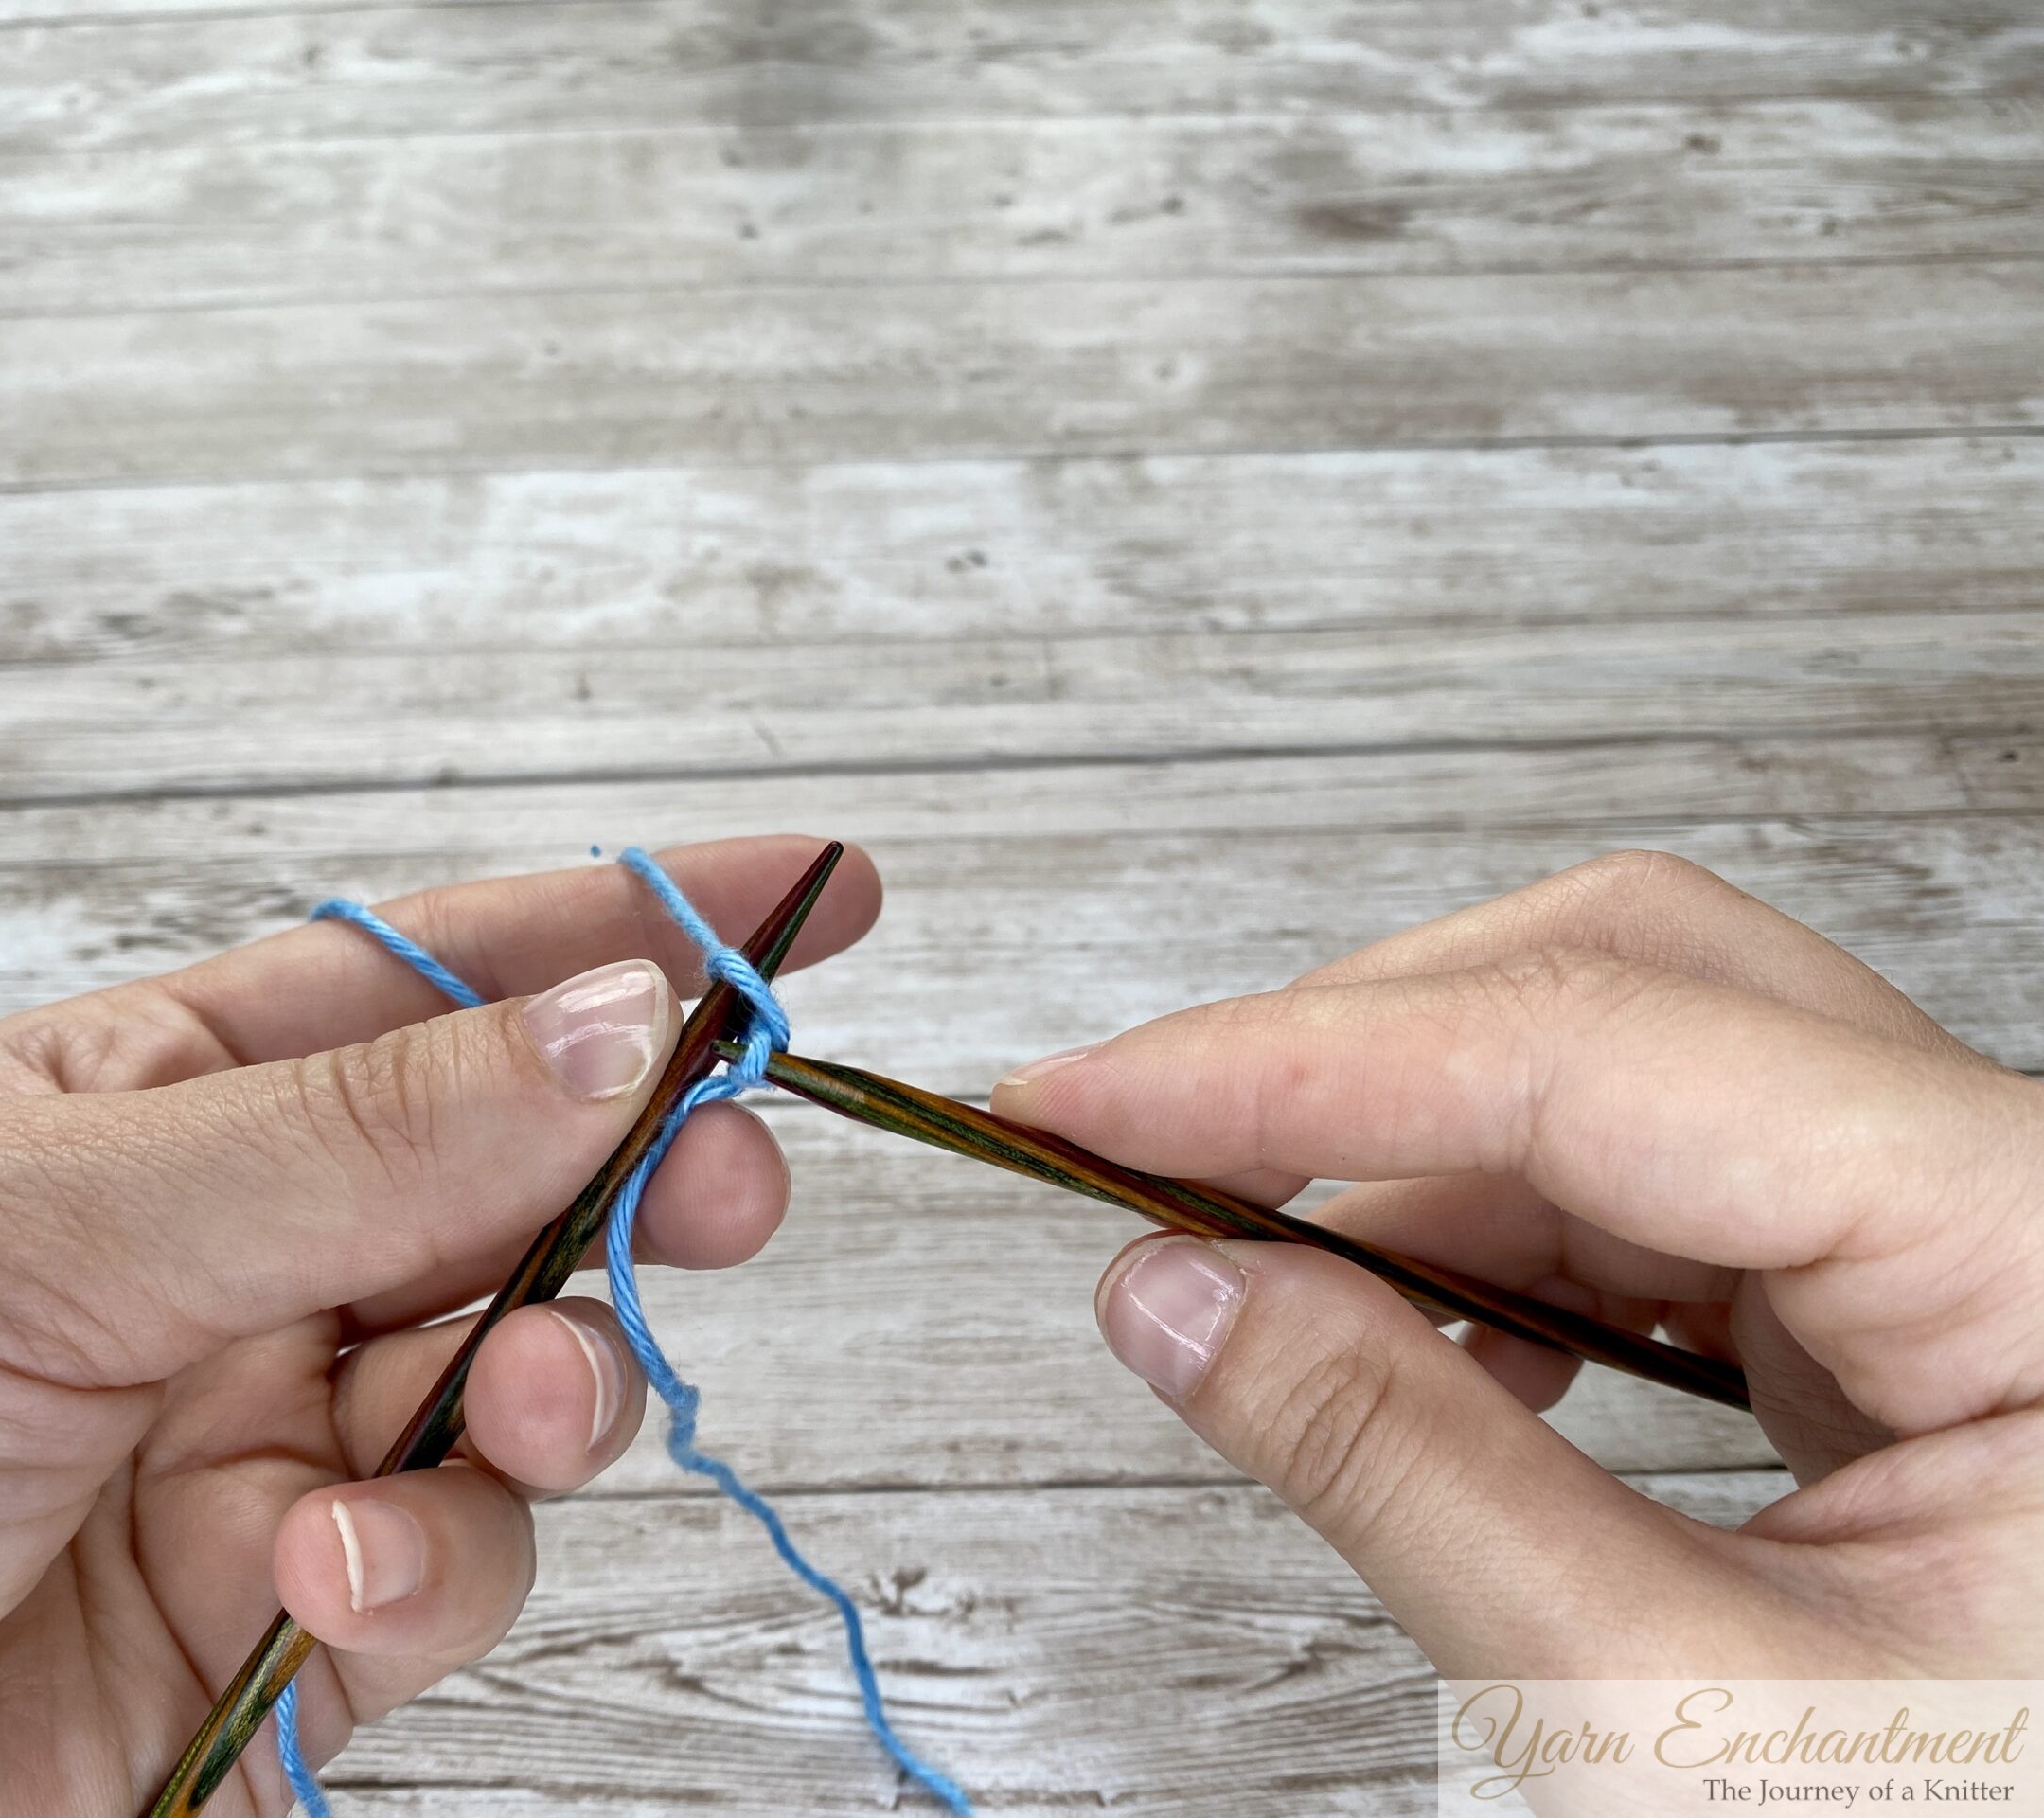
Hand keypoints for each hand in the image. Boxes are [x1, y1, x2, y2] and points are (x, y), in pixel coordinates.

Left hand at [0, 837, 879, 1817]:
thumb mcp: (33, 1231)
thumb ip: (351, 1138)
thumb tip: (614, 1026)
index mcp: (149, 1098)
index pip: (432, 974)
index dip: (623, 925)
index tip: (809, 892)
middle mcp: (230, 1262)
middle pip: (518, 1178)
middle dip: (640, 1171)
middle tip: (731, 1177)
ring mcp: (263, 1449)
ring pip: (518, 1381)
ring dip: (549, 1387)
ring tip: (505, 1407)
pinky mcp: (285, 1638)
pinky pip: (446, 1577)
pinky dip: (425, 1579)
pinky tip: (322, 1590)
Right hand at [996, 851, 2043, 1679]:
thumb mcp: (1676, 1708)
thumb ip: (1411, 1476)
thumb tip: (1176, 1294)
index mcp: (2028, 1245)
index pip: (1602, 1046)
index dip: (1304, 1061)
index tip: (1092, 1099)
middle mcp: (2002, 1191)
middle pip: (1626, 982)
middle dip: (1359, 1058)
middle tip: (1149, 1146)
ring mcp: (1948, 1237)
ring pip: (1620, 1080)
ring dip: (1408, 1165)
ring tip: (1262, 1291)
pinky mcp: (1888, 1300)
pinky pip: (1650, 1193)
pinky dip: (1491, 1251)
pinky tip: (1425, 1353)